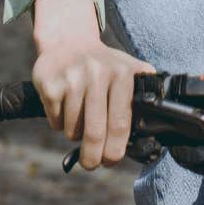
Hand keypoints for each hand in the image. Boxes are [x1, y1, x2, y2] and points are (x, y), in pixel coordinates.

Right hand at [30, 0, 155, 170]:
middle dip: (93, 157)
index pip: (120, 123)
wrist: (67, 40)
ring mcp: (71, 78)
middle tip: (91, 164)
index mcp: (122, 73)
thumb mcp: (129, 69)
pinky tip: (64, 106)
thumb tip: (153, 131)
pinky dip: (59, 123)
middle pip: (94, 132)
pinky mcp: (50, 84)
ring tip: (78, 119)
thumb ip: (144, 94)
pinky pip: (56, 121)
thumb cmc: (103, 65)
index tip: (110, 161)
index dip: (115, 150)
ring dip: (75, 135)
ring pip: (73, 130)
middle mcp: (97, 73)